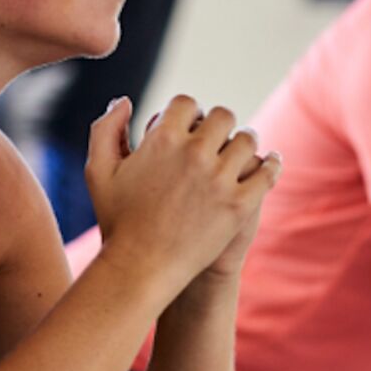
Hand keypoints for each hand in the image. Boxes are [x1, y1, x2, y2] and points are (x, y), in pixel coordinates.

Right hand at [84, 96, 280, 293]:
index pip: (187, 103)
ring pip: (246, 139)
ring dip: (244, 140)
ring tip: (242, 148)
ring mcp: (219, 180)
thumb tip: (125, 100)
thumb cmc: (117, 221)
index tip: (189, 124)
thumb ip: (106, 128)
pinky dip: (272, 163)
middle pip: (221, 116)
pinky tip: (271, 161)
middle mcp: (193, 153)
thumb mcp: (98, 171)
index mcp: (161, 140)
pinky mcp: (240, 206)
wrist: (141, 270)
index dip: (187, 112)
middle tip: (219, 135)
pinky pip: (267, 173)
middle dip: (218, 123)